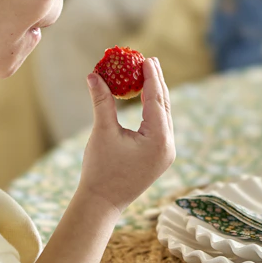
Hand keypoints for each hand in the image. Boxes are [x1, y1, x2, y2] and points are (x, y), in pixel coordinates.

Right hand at [79, 56, 175, 213]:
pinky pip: (159, 128)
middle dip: (157, 83)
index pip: (156, 100)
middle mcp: (168, 146)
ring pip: (163, 117)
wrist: (102, 204)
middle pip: (164, 106)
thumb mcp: (102, 132)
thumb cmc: (100, 169)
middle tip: (150, 60)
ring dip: (156, 96)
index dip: (151, 77)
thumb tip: (93, 74)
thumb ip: (102, 102)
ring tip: (148, 75)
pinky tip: (146, 99)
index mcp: (158, 139)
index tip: (147, 58)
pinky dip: (153, 111)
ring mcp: (166, 153)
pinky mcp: (159, 157)